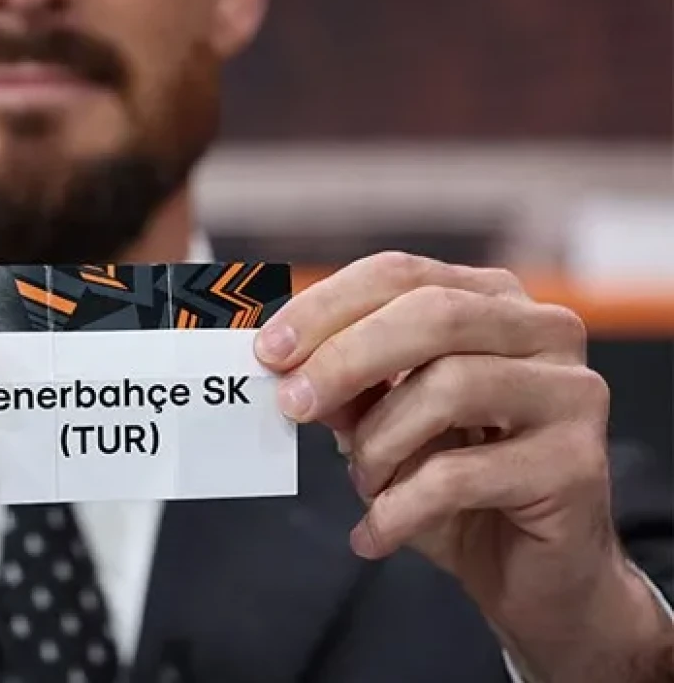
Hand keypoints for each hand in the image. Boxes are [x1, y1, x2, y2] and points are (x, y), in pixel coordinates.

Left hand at [255, 252, 669, 680]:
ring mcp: (571, 393)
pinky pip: (459, 475)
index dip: (326, 307)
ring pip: (450, 386)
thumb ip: (348, 386)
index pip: (400, 275)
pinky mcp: (577, 463)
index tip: (268, 351)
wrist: (537, 570)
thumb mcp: (388, 423)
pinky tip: (373, 534)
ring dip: (379, 443)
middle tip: (291, 404)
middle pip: (432, 314)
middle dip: (344, 358)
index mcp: (492, 301)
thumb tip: (286, 368)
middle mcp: (543, 331)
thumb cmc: (458, 482)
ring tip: (363, 481)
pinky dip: (397, 508)